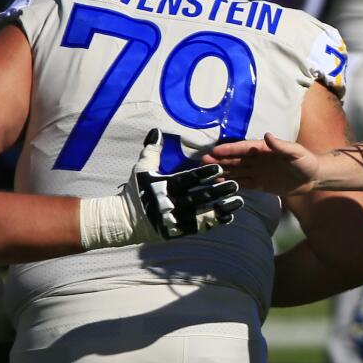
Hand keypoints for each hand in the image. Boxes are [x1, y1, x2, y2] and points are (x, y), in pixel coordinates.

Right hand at [130, 129, 244, 239]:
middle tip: (236, 185)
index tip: (219, 168)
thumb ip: (152, 150)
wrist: (123, 221)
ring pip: (203, 214)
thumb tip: (156, 131)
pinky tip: (229, 216)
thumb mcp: (141, 168)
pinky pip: (199, 227)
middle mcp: (170, 203)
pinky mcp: (176, 231)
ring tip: (239, 201)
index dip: (203, 174)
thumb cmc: (135, 191)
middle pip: (198, 197)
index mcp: (163, 186)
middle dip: (218, 191)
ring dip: (222, 207)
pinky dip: (215, 221)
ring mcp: (174, 219)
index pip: (186, 179)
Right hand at [204, 132, 320, 195]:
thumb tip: (267, 136)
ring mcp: (258, 172)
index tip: (214, 151)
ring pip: (237, 171)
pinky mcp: (261, 184)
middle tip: (202, 161)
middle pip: (236, 159)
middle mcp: (258, 160)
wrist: (313, 177)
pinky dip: (232, 183)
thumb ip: (281, 146)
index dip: (229, 150)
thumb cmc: (306, 161)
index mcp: (264, 149)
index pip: (243, 148)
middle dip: (220, 160)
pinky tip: (221, 183)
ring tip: (207, 173)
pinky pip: (244, 183)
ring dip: (223, 171)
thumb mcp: (296, 152)